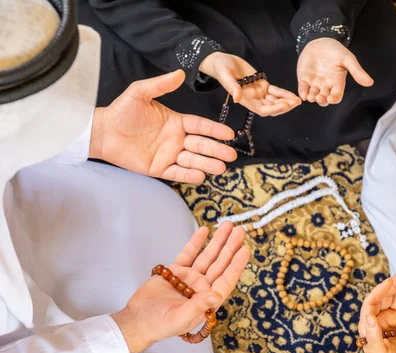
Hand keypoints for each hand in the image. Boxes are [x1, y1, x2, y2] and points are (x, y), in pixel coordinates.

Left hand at [91, 70, 237, 183]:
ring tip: (221, 167)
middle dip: (217, 150)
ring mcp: (169, 155)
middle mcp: (176, 139)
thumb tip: (180, 73)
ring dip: (208, 164)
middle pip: (201, 145)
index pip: (200, 126)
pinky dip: (189, 174)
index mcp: (176, 122)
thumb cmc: (122, 111)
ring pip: (193, 160)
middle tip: (231, 154)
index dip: (214, 130)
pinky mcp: (159, 168)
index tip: (229, 133)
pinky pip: (177, 172)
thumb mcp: (140, 92)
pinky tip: (201, 175)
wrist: (103, 131)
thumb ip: (161, 84)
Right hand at [111, 222, 249, 352]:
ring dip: (217, 241)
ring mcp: (190, 277)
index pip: (226, 280)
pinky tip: (204, 230)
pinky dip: (196, 242)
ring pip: (207, 256)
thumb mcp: (179, 319)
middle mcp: (202, 287)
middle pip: (220, 264)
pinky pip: (189, 254)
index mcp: (207, 300)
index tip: (244, 249)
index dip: (236, 265)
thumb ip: (197, 307)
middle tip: (239, 230)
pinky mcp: (176, 271)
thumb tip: (216, 296)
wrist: (137, 320)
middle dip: (230, 247)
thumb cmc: (159, 325)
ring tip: (227, 225)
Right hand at [199, 52, 300, 116]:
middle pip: (272, 107)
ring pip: (275, 100)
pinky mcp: (262, 85)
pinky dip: (284, 94)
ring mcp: (259, 93)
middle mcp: (254, 99)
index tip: (285, 104)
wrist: (222, 61)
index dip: (274, 108)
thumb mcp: (225, 75)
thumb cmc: (221, 68)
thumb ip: (232, 87)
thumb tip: (237, 99)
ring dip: (287, 101)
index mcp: (246, 100)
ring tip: (298, 100)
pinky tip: (293, 95)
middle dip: (284, 106)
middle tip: (296, 103)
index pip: (263, 109)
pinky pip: (275, 91)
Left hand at [297, 38, 372, 106]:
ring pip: (313, 95)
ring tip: (311, 97)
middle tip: (320, 98)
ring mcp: (315, 83)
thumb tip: (370, 82)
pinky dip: (302, 93)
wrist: (320, 41)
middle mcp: (326, 85)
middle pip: (324, 99)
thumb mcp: (348, 59)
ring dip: (312, 98)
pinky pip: (303, 89)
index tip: (331, 98)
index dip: (334, 99)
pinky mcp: (304, 79)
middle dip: (322, 100)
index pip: (336, 96)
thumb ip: (357, 71)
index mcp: (337, 83)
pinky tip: (302, 94)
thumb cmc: (336, 50)